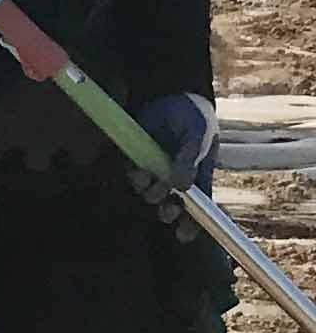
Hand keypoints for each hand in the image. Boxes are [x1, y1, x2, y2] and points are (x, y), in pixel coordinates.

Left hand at [140, 93, 218, 229]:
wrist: (170, 95)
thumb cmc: (193, 117)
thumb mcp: (198, 136)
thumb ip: (190, 160)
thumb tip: (183, 188)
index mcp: (199, 175)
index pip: (199, 207)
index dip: (193, 225)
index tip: (185, 237)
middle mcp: (177, 178)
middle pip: (172, 207)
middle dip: (168, 212)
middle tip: (167, 208)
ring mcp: (156, 171)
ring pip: (150, 195)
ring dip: (150, 193)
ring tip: (150, 182)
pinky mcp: (137, 162)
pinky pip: (133, 178)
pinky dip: (135, 178)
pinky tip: (138, 170)